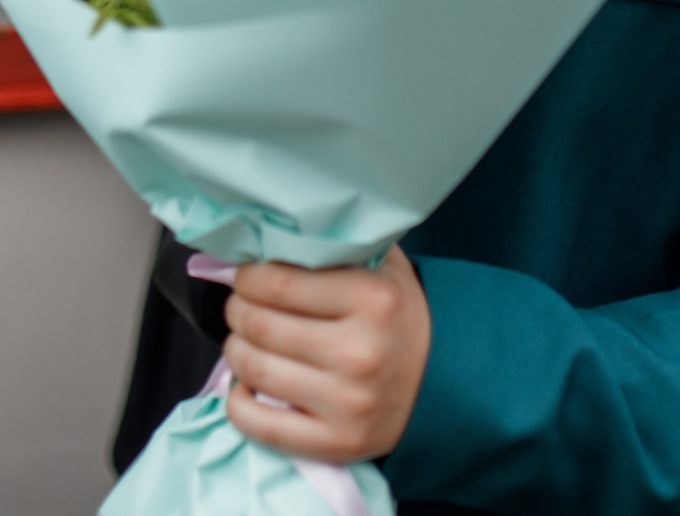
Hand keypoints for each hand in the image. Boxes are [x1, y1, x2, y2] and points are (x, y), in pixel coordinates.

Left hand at [222, 247, 431, 464]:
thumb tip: (265, 236)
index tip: (247, 277)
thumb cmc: (398, 316)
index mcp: (372, 299)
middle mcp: (360, 352)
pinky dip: (237, 402)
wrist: (444, 382)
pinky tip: (247, 385)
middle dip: (237, 309)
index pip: (276, 282)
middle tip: (241, 306)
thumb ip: (333, 246)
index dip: (247, 277)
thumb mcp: (381, 266)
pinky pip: (260, 424)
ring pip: (253, 368)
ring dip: (235, 350)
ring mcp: (348, 403)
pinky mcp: (337, 443)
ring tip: (246, 340)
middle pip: (258, 324)